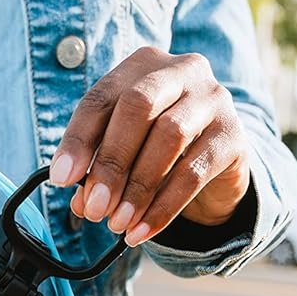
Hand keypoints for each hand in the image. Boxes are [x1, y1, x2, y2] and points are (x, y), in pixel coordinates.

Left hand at [51, 46, 251, 246]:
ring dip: (137, 186)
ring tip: (117, 223)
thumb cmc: (157, 146)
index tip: (62, 179)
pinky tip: (142, 230)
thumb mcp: (124, 149)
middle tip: (94, 208)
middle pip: (138, 106)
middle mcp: (182, 70)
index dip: (79, 139)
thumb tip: (80, 201)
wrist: (217, 160)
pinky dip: (163, 207)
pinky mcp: (234, 135)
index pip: (103, 97)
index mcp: (144, 64)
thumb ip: (98, 167)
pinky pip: (194, 172)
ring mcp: (214, 99)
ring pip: (170, 136)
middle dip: (111, 161)